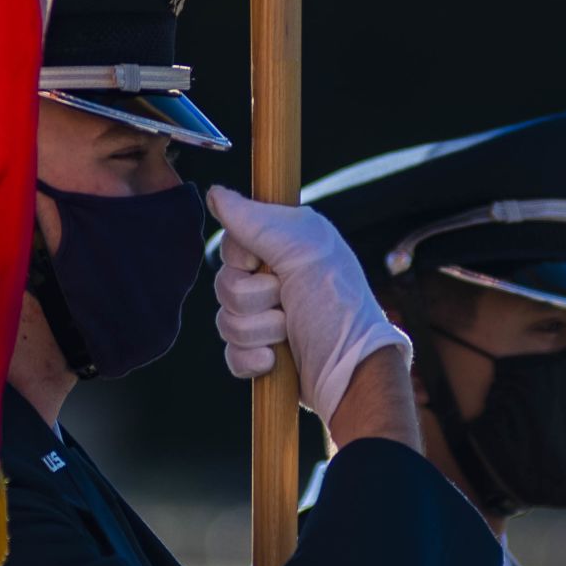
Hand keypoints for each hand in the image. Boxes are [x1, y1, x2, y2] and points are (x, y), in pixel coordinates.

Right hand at [206, 186, 410, 428]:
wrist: (350, 372)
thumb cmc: (337, 306)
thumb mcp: (302, 250)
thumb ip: (255, 220)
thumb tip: (215, 192)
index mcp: (287, 247)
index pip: (232, 243)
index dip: (241, 258)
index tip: (264, 264)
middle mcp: (277, 279)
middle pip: (224, 283)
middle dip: (253, 299)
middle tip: (287, 302)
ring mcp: (268, 318)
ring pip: (224, 320)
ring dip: (258, 330)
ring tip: (289, 334)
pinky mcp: (262, 354)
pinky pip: (230, 353)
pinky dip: (252, 359)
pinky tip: (276, 360)